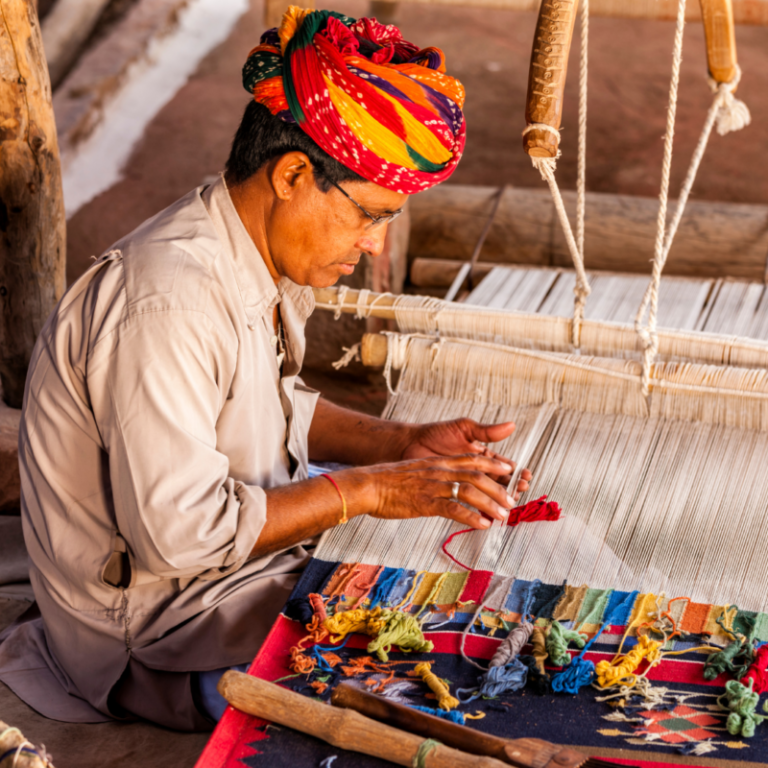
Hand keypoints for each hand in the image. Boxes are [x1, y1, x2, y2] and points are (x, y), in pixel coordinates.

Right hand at [348, 454, 519, 529]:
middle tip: (511, 500)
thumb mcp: (416, 471)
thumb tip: (446, 484)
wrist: (368, 485)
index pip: (471, 459)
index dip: (492, 465)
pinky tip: (482, 524)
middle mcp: (439, 471)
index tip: (509, 471)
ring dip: (490, 503)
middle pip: (476, 476)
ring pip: (470, 491)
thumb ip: (433, 474)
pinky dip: (471, 517)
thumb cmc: (388, 480)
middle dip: (498, 488)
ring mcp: (433, 485)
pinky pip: (453, 509)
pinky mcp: (425, 502)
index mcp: (437, 462)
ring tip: (503, 515)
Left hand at [400, 418, 531, 498]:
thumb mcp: (463, 428)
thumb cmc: (434, 434)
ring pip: (484, 494)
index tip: (526, 477)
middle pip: (497, 482)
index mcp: (480, 455)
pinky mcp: (450, 493)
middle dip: (510, 488)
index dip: (515, 472)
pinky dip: (476, 509)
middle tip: (519, 494)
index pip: (503, 466)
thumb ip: (486, 431)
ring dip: (496, 500)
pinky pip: (467, 503)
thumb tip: (511, 425)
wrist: (409, 445)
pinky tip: (485, 515)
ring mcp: (462, 482)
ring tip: (507, 506)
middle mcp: (473, 470)